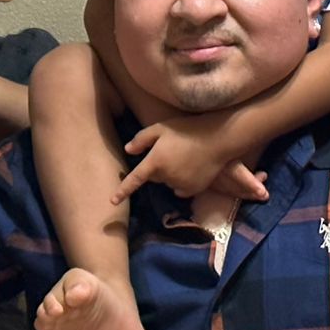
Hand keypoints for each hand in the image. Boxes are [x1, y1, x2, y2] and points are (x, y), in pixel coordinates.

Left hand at [116, 115, 267, 203]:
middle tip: (170, 151)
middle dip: (157, 168)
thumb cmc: (187, 129)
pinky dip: (182, 182)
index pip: (135, 179)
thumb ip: (142, 139)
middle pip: (154, 177)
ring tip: (184, 157)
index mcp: (155, 162)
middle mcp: (165, 177)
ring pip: (168, 183)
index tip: (112, 201)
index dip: (123, 191)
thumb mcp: (161, 127)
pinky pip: (180, 189)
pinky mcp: (193, 189)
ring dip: (170, 174)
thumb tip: (128, 150)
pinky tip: (191, 168)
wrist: (217, 139)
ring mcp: (179, 185)